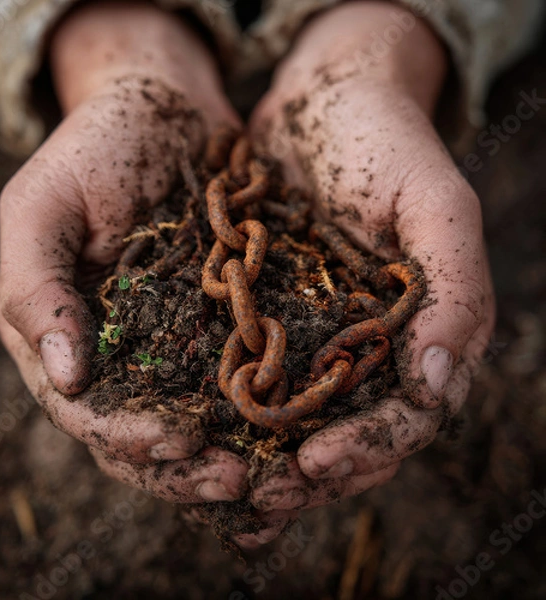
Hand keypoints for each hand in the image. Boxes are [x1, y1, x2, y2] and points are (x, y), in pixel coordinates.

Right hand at [0, 2, 247, 502]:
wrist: (167, 106)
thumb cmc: (96, 147)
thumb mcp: (42, 205)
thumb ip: (35, 288)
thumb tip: (65, 379)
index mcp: (72, 336)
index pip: (90, 414)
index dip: (128, 438)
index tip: (175, 443)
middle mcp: (125, 351)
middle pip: (148, 434)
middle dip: (187, 467)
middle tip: (237, 482)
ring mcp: (177, 338)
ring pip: (199, 419)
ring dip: (230, 453)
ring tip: (271, 474)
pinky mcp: (226, 320)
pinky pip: (242, 378)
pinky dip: (262, 412)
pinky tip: (293, 429)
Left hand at [242, 1, 495, 539]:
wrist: (324, 99)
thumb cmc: (387, 144)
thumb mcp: (437, 204)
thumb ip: (456, 290)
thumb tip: (440, 381)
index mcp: (420, 333)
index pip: (405, 417)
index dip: (367, 448)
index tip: (316, 465)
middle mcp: (369, 346)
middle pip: (350, 433)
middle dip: (310, 473)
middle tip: (262, 499)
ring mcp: (317, 336)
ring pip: (298, 420)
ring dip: (266, 461)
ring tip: (226, 490)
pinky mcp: (269, 317)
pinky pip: (253, 378)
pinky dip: (233, 415)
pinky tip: (199, 439)